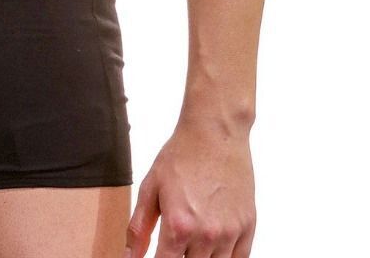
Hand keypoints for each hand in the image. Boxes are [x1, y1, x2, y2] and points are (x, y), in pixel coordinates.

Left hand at [124, 120, 255, 257]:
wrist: (216, 132)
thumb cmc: (183, 155)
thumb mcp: (151, 187)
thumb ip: (139, 227)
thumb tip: (130, 256)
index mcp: (179, 225)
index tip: (156, 256)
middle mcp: (206, 235)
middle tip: (175, 245)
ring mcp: (230, 233)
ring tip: (192, 244)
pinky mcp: (248, 228)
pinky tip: (213, 248)